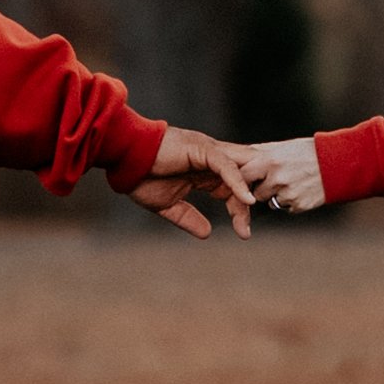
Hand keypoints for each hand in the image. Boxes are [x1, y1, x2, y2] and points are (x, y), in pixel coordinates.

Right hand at [124, 128, 254, 239]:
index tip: (244, 233)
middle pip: (243, 178)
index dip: (240, 211)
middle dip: (256, 196)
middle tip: (260, 220)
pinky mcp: (203, 150)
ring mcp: (209, 152)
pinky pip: (227, 166)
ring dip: (252, 189)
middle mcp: (212, 159)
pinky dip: (238, 183)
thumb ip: (188, 218)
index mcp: (205, 171)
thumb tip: (207, 234)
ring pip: (241, 170)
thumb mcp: (168, 205)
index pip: (233, 190)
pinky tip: (247, 200)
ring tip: (260, 209)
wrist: (123, 160)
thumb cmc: (140, 177)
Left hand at [241, 137, 325, 213]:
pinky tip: (303, 189)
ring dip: (277, 196)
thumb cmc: (310, 152)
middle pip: (256, 193)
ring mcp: (288, 194)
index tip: (248, 179)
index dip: (244, 179)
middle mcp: (277, 179)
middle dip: (262, 189)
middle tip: (276, 179)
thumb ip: (262, 154)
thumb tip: (240, 156)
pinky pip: (286, 207)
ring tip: (293, 182)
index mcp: (271, 161)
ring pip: (271, 202)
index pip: (243, 175)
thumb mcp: (285, 147)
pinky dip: (292, 202)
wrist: (339, 163)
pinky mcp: (298, 205)